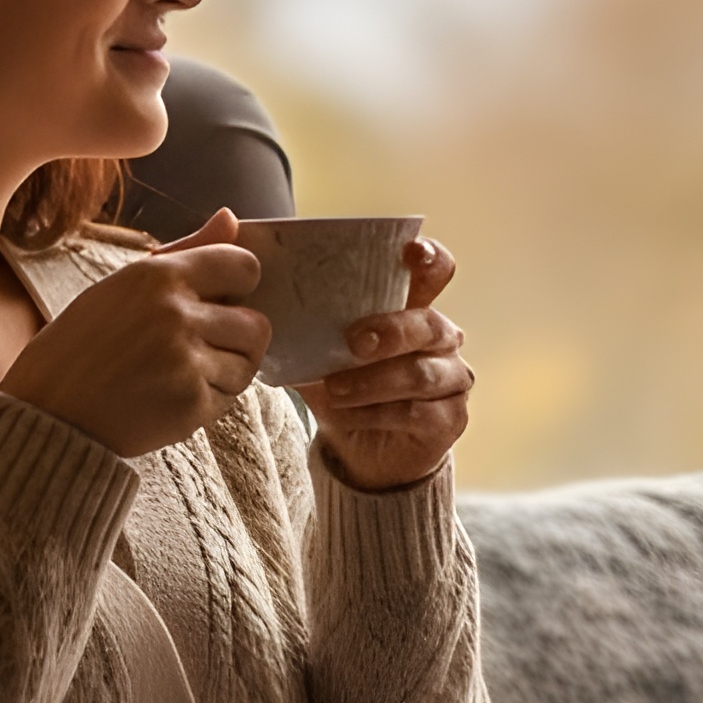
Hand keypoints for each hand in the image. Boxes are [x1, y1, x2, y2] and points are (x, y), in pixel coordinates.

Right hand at [0, 214, 268, 456]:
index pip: (245, 265)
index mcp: (158, 275)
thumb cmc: (81, 347)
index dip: (237, 287)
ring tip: (177, 375)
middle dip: (234, 339)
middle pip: (256, 322)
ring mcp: (186, 359)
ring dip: (224, 372)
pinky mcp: (191, 402)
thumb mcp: (122, 287)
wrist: (47, 415)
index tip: (215, 303)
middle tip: (192, 350)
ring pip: (248, 363)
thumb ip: (185, 254)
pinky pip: (230, 397)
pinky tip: (168, 398)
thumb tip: (231, 217)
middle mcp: (176, 312)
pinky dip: (207, 402)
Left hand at [303, 236, 469, 492]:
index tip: (410, 251)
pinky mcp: (449, 419)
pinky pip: (416, 412)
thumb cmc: (341, 387)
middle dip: (391, 331)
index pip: (436, 272)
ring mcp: (451, 379)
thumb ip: (300, 318)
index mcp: (413, 309)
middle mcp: (441, 340)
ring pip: (420, 373)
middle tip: (353, 341)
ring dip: (374, 381)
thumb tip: (251, 272)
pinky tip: (345, 415)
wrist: (357, 451)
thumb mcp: (318, 350)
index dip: (429, 258)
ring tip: (335, 389)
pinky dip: (375, 414)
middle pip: (429, 324)